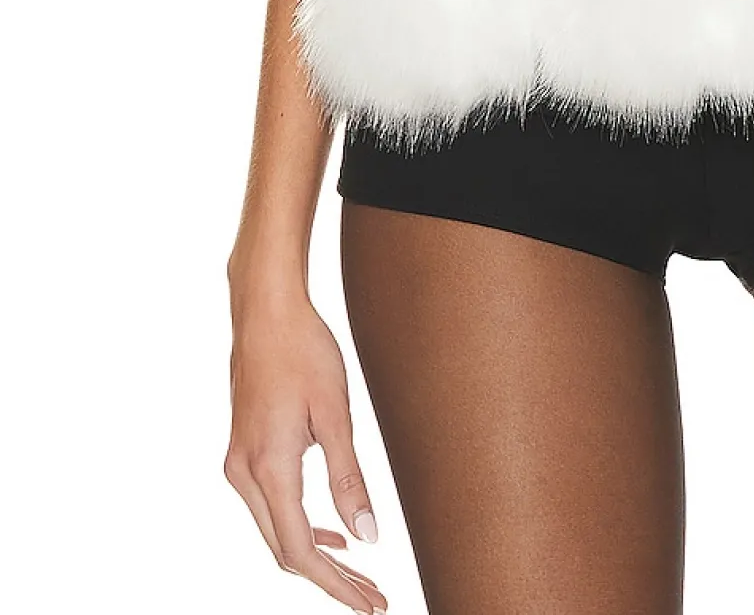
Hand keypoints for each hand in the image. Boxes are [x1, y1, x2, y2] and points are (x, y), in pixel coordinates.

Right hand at [224, 285, 386, 611]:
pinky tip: (330, 530)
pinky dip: (299, 526)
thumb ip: (349, 478)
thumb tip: (367, 538)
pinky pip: (269, 508)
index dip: (336, 585)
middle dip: (329, 579)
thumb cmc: (304, 351)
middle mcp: (244, 475)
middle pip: (286, 550)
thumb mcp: (335, 413)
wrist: (265, 311)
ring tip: (359, 573)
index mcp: (269, 469)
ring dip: (315, 555)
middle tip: (373, 596)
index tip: (369, 603)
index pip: (301, 551)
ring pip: (275, 531)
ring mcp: (238, 464)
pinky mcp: (243, 452)